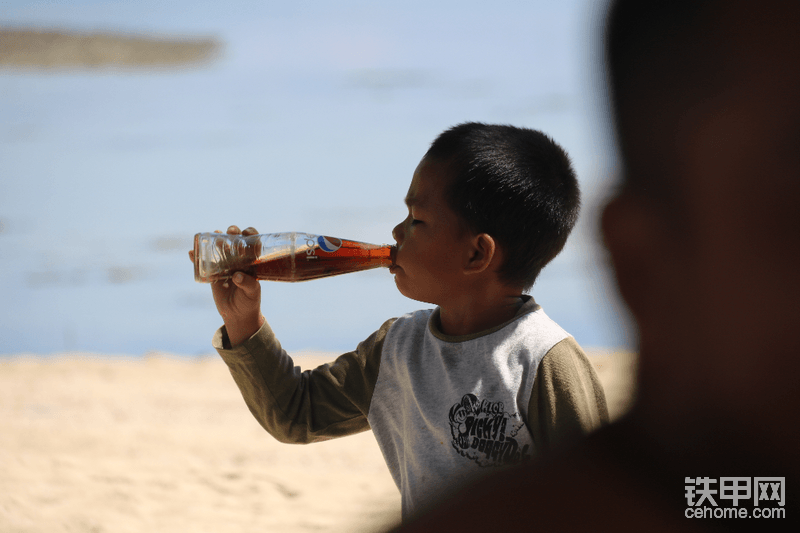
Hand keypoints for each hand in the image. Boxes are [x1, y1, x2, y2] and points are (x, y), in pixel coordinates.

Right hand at [190, 225, 265, 346]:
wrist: (237, 315)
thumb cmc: (249, 302)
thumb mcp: (252, 293)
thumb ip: (247, 284)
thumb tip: (237, 275)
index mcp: (251, 262)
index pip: (252, 243)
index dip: (250, 234)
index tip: (246, 232)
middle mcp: (239, 260)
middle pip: (235, 241)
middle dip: (232, 232)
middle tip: (230, 231)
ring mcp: (224, 265)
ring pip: (219, 248)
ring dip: (214, 239)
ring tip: (212, 235)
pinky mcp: (212, 274)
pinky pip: (204, 263)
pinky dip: (196, 257)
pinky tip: (191, 253)